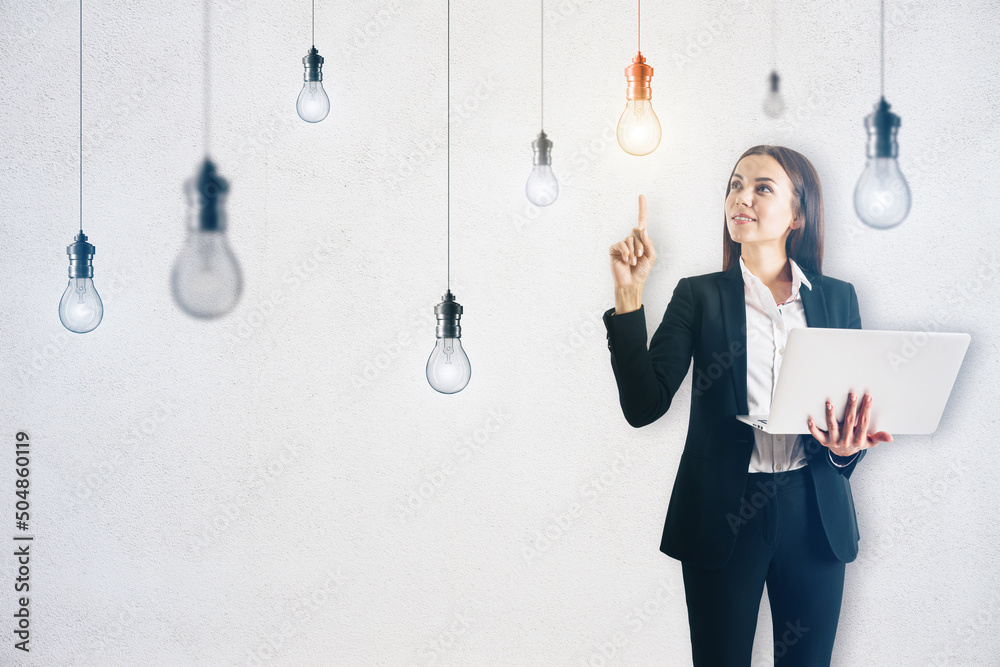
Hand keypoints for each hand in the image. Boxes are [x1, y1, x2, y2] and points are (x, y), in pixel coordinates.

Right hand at [610, 195, 656, 310]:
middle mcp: (631, 239)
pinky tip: (627, 261)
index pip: (641, 221)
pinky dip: (626, 253)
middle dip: (641, 245)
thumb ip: (648, 242)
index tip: (641, 195)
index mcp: (641, 240)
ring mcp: (622, 244)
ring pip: (630, 239)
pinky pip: (621, 244)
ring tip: (634, 262)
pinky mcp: (614, 249)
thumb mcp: (651, 256)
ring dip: (634, 251)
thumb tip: (642, 229)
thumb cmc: (642, 271)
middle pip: (637, 232)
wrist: (632, 283)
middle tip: (640, 257)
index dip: (642, 208)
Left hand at [807, 391, 893, 457]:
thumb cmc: (857, 444)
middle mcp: (846, 440)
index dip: (866, 409)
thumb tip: (890, 438)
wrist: (843, 455)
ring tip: (829, 404)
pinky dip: (813, 428)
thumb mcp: (869, 443)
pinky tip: (810, 419)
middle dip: (851, 408)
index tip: (868, 397)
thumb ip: (878, 438)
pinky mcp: (823, 440)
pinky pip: (817, 434)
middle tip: (852, 395)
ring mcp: (833, 440)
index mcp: (858, 439)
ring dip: (830, 415)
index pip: (864, 422)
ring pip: (832, 426)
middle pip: (849, 422)